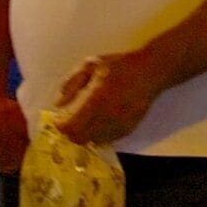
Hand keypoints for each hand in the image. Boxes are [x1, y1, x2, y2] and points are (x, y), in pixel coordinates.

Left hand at [51, 50, 166, 146]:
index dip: (61, 126)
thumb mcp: (90, 65)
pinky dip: (98, 134)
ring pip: (92, 141)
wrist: (149, 72)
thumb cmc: (118, 66)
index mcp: (96, 99)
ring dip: (84, 134)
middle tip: (69, 121)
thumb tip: (57, 104)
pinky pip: (106, 140)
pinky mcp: (127, 130)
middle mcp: (107, 117)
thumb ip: (71, 84)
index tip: (58, 119)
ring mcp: (118, 125)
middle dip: (71, 132)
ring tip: (85, 120)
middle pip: (80, 138)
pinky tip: (99, 121)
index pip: (72, 126)